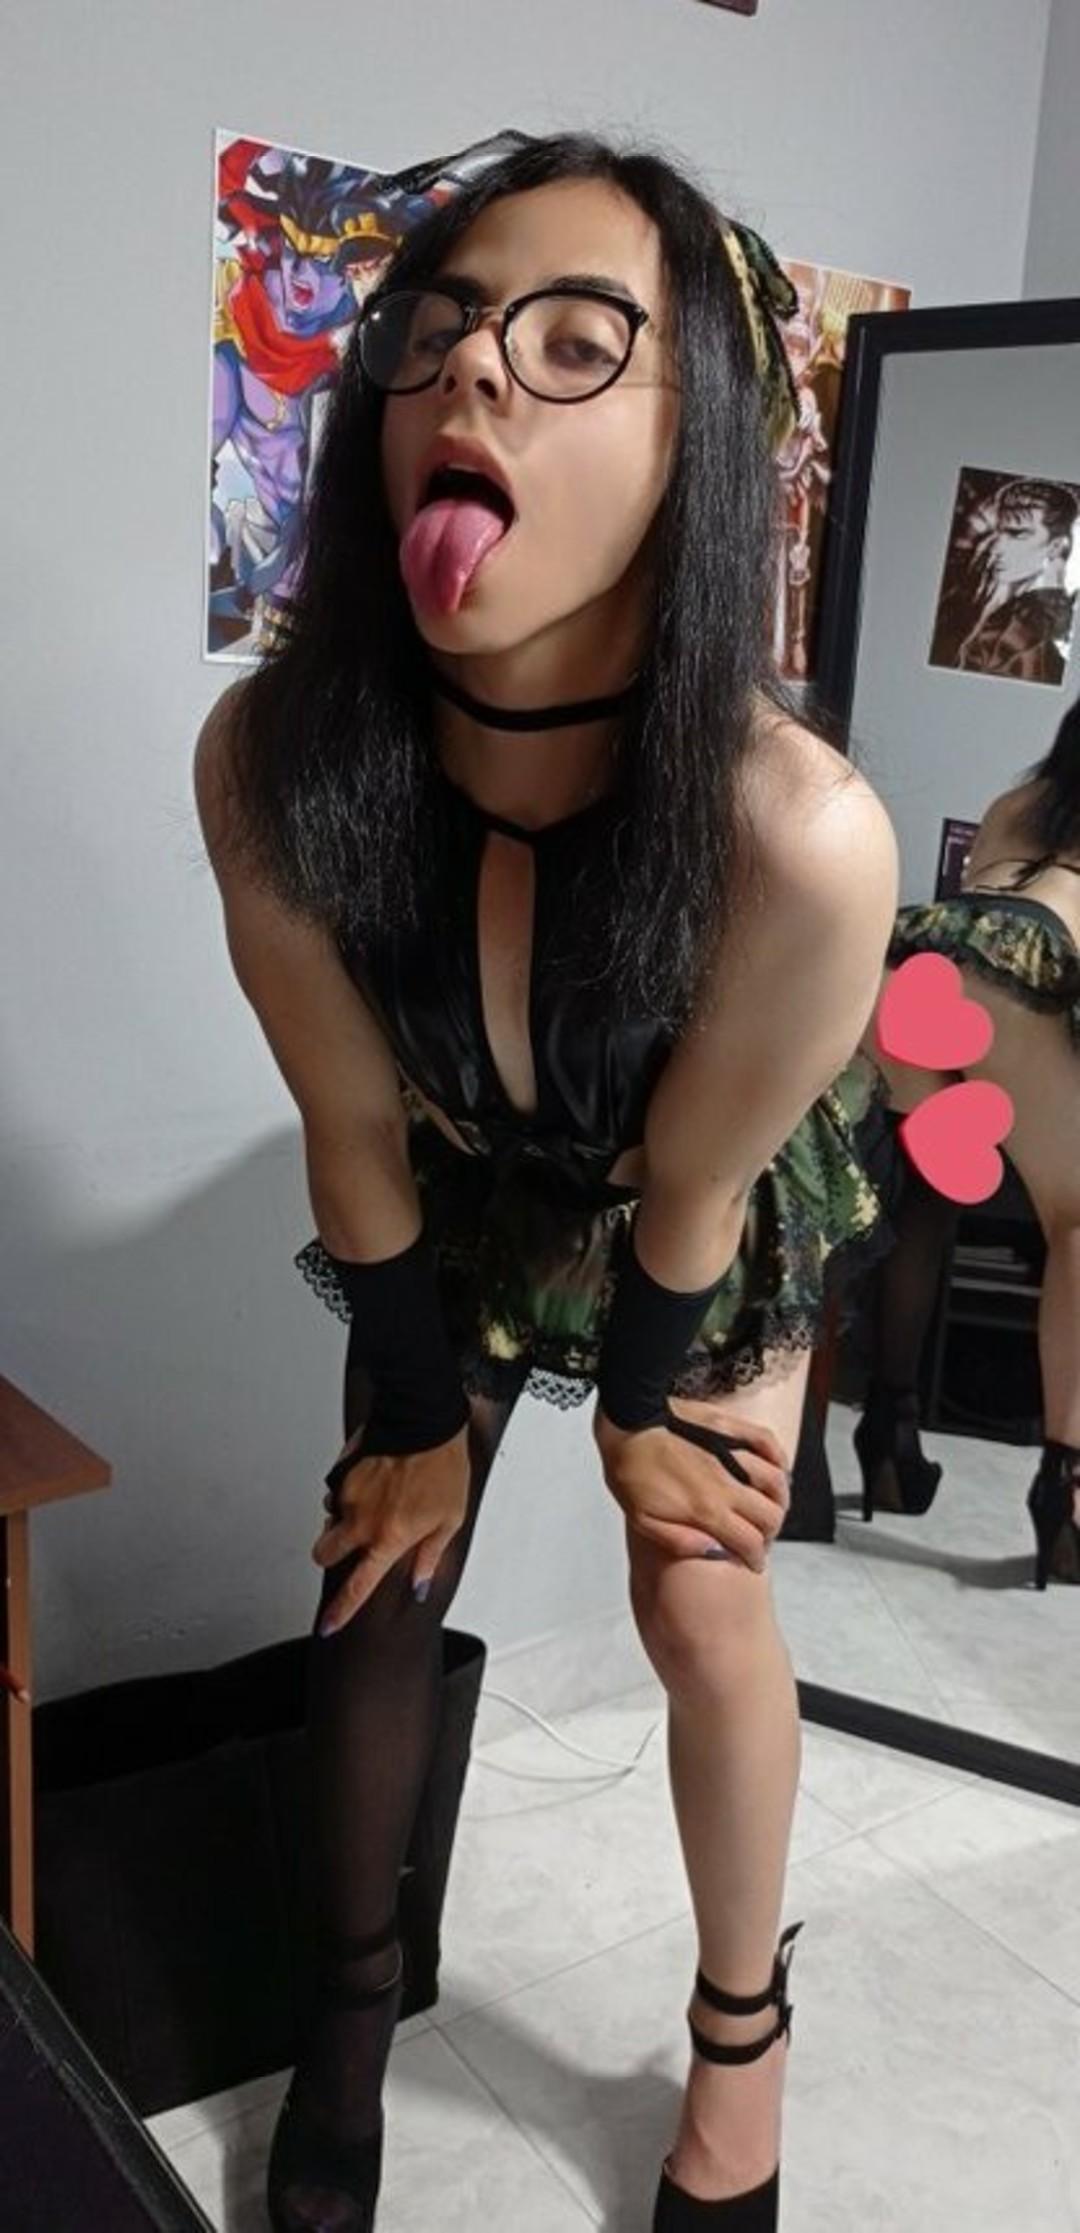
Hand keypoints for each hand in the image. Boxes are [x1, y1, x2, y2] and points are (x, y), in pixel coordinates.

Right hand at [313, 1420, 470, 1632]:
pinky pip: (337, 1492)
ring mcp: (347, 1496)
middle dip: (331, 1555)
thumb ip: (429, 1556)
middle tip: (350, 1546)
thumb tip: (420, 1584)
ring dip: (344, 1518)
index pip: (358, 1587)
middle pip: (324, 1554)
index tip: (328, 1624)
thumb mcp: (449, 1519)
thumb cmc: (442, 1466)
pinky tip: (375, 1480)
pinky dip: (350, 1492)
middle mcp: (361, 1521)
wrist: (423, 1419)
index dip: (341, 1610)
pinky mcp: (340, 1472)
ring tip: (378, 1500)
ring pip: (331, 1519)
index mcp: (389, 1539)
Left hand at [593, 1392, 790, 1570]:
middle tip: (759, 1538)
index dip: (756, 1558)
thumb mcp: (643, 1519)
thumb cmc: (629, 1469)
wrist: (625, 1423)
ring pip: (776, 1483)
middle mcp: (725, 1483)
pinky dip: (779, 1457)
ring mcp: (731, 1453)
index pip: (749, 1542)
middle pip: (770, 1516)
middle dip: (769, 1534)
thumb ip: (680, 1541)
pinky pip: (767, 1441)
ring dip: (778, 1500)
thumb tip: (714, 1554)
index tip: (754, 1562)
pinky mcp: (730, 1428)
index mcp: (705, 1509)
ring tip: (769, 1508)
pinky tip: (778, 1468)